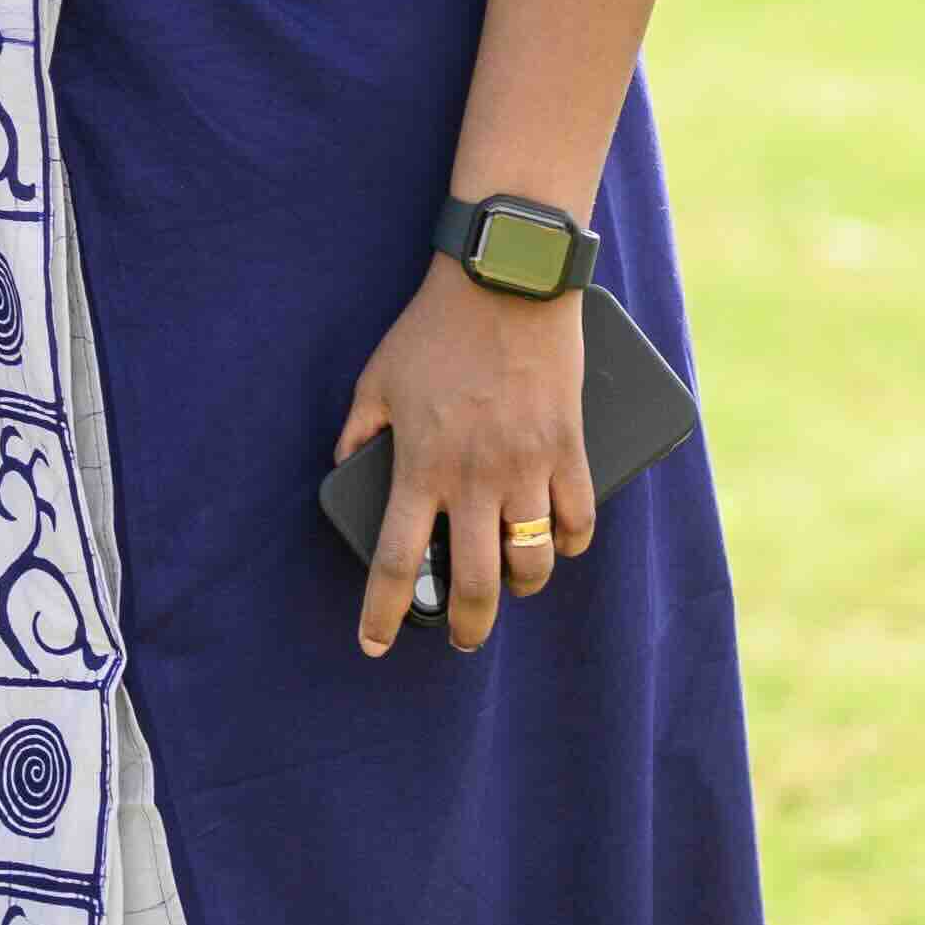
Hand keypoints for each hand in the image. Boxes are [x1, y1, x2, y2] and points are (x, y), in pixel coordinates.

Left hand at [332, 258, 591, 659]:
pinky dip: (571, 540)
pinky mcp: (569, 447)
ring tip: (511, 586)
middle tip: (462, 639)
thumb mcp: (377, 379)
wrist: (505, 280)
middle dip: (467, 627)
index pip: (398, 563)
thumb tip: (346, 469)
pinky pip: (579, 517)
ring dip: (521, 586)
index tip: (374, 643)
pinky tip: (560, 543)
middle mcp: (475, 479)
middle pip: (476, 584)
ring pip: (533, 562)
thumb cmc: (434, 328)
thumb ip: (359, 431)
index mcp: (421, 467)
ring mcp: (528, 467)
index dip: (383, 613)